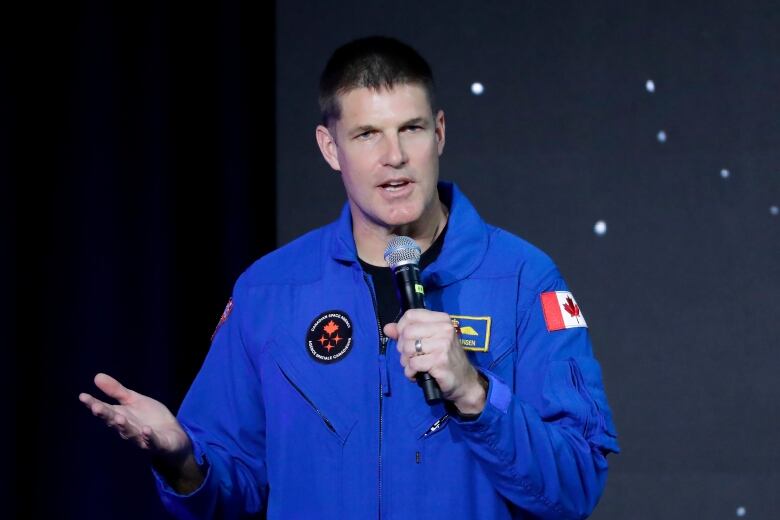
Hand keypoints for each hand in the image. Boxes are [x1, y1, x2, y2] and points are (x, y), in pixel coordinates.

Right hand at [79, 373, 203, 491]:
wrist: (173, 436)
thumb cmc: (150, 418)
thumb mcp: (134, 400)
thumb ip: (117, 391)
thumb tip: (96, 376)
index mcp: (121, 417)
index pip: (105, 410)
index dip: (93, 404)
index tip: (83, 396)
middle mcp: (128, 429)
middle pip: (114, 422)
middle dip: (106, 416)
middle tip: (96, 408)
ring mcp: (142, 438)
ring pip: (130, 434)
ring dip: (124, 427)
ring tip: (118, 418)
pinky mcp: (158, 444)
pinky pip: (152, 442)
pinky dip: (149, 437)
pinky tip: (146, 430)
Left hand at [384, 309, 485, 414]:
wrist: (464, 381)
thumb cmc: (444, 358)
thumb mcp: (429, 341)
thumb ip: (407, 333)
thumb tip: (387, 328)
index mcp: (441, 320)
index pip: (411, 315)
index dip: (401, 328)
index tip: (404, 339)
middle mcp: (444, 329)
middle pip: (407, 332)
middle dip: (402, 348)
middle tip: (410, 357)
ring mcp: (443, 345)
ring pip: (408, 348)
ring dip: (406, 361)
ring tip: (413, 366)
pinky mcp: (440, 361)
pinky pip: (413, 364)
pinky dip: (410, 372)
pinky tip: (417, 374)